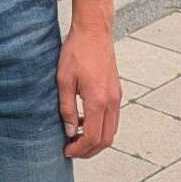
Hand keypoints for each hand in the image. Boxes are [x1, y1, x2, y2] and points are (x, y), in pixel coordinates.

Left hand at [58, 23, 120, 157]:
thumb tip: (70, 132)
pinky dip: (101, 126)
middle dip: (89, 150)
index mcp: (98, 100)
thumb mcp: (64, 80)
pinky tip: (84, 120)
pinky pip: (112, 118)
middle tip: (71, 150)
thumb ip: (67, 109)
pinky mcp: (117, 91)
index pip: (93, 137)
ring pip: (111, 130)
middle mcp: (112, 102)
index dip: (80, 149)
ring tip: (76, 137)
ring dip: (96, 139)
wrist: (94, 30)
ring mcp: (117, 97)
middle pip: (106, 139)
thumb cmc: (76, 52)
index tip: (67, 151)